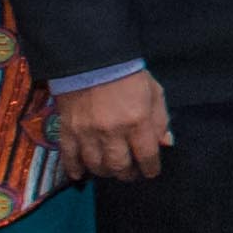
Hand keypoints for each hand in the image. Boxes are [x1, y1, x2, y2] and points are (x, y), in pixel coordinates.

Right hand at [55, 71, 172, 181]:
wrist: (92, 59)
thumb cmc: (128, 75)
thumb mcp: (154, 92)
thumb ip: (161, 120)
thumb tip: (165, 144)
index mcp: (137, 121)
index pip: (147, 156)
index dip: (150, 168)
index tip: (150, 171)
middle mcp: (112, 131)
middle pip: (119, 166)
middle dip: (127, 174)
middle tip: (130, 172)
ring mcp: (87, 133)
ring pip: (96, 165)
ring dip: (105, 171)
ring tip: (110, 168)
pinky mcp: (68, 130)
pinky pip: (69, 157)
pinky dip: (74, 169)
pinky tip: (80, 174)